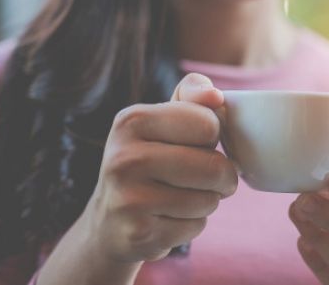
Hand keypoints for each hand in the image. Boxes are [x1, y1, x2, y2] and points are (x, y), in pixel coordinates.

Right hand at [83, 73, 237, 262]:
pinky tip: (166, 219)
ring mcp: (128, 199)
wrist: (108, 222)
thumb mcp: (165, 118)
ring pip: (209, 200)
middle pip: (215, 166)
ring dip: (206, 201)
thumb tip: (215, 96)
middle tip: (199, 177)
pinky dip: (191, 224)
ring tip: (177, 197)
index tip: (194, 143)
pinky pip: (196, 226)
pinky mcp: (139, 234)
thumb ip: (193, 93)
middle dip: (220, 176)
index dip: (212, 137)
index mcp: (132, 120)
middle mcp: (124, 158)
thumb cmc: (150, 158)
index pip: (209, 124)